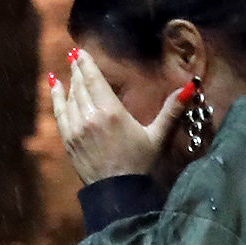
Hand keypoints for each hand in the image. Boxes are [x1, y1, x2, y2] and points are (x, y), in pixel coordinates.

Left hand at [49, 51, 181, 184]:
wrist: (118, 193)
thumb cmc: (140, 164)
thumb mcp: (157, 136)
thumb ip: (171, 110)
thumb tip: (190, 87)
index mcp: (111, 112)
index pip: (94, 79)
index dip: (86, 63)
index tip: (81, 51)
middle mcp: (90, 116)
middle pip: (80, 85)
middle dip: (77, 69)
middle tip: (75, 56)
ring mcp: (76, 129)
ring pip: (70, 97)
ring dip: (69, 82)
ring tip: (69, 70)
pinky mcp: (68, 140)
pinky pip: (59, 112)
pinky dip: (56, 97)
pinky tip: (55, 85)